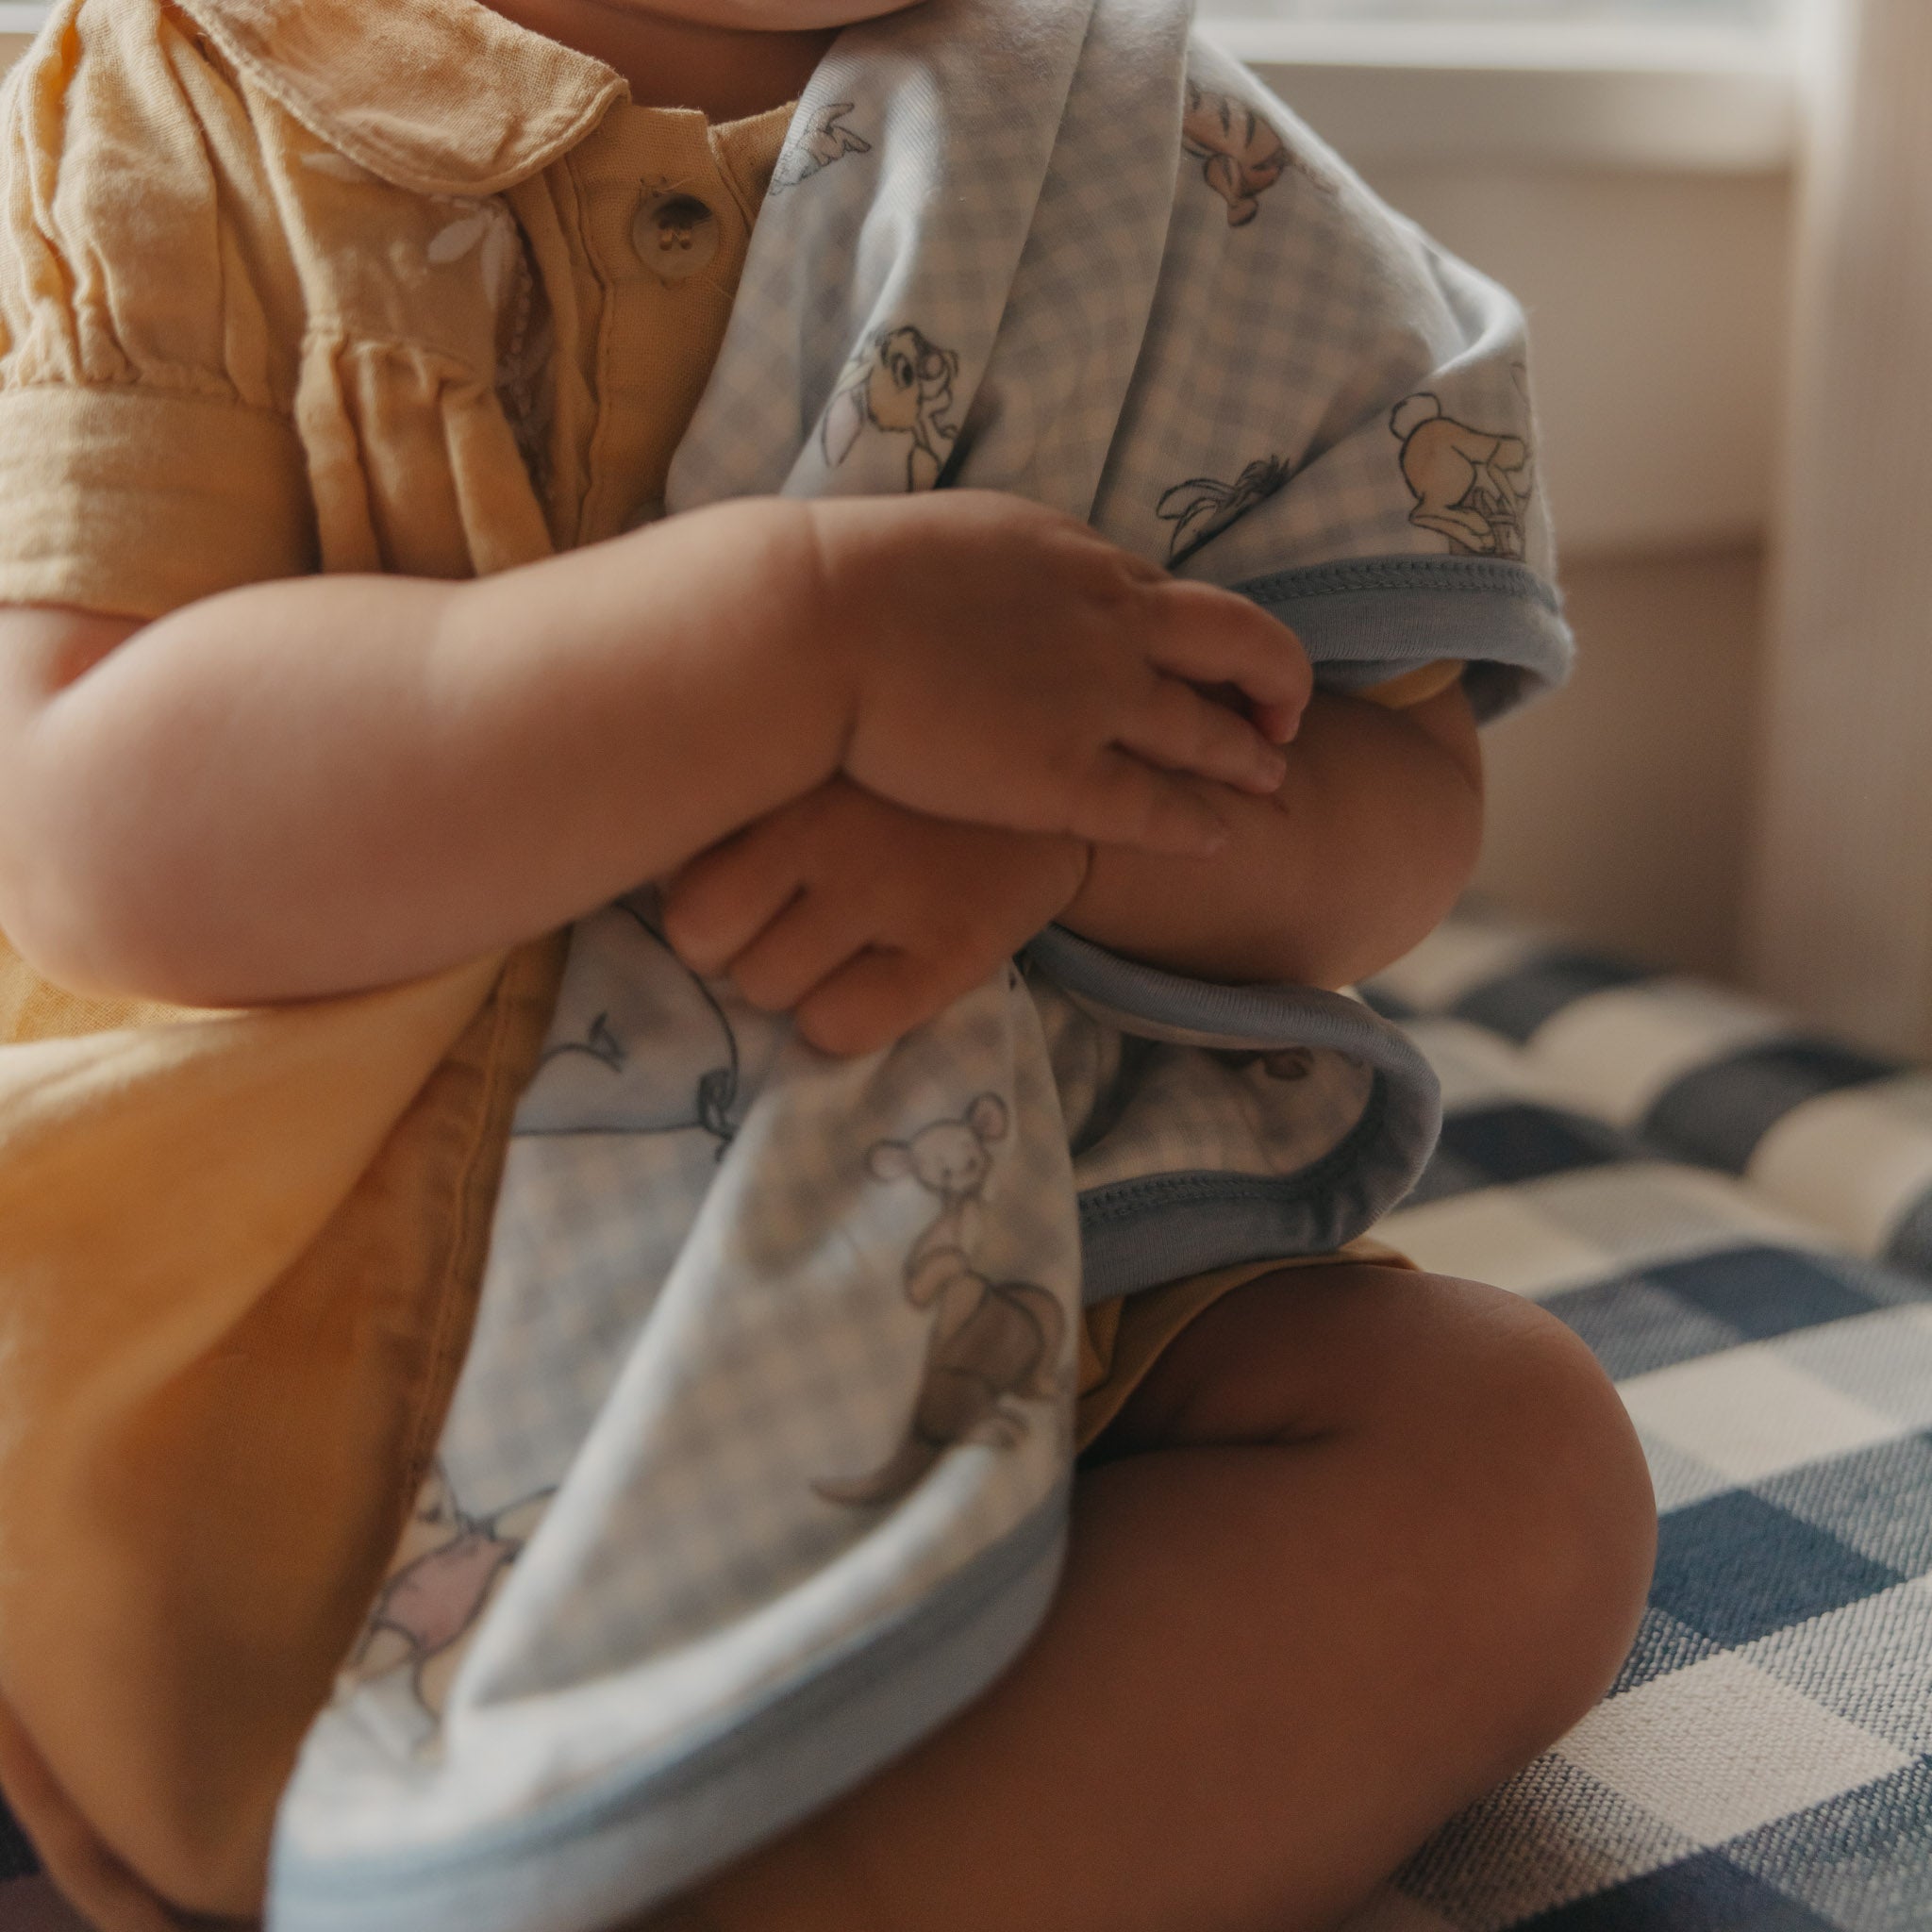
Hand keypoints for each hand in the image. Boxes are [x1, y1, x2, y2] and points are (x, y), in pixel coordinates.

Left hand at [661, 778, 1089, 1055]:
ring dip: (793, 980)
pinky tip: (882, 975)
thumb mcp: (821, 745)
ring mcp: (890, 884)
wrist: (1060, 778)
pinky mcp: (953, 942)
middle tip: (788, 917)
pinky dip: (844, 1020)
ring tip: (847, 936)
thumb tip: (644, 852)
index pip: (669, 865)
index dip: (702, 886)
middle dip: (733, 942)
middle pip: (699, 938)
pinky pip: (837, 1028)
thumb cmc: (906, 777)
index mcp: (787, 760)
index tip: (747, 875)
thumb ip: (742, 782)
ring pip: (764, 989)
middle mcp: (827, 821)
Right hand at [804, 492, 1311, 859]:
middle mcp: (1111, 623)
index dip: (1207, 635)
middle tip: (1284, 714)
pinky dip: (1196, 822)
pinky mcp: (1064, 778)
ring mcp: (1096, 701)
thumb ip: (1004, 571)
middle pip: (1236, 643)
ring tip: (1272, 780)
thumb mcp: (955, 539)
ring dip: (1248, 756)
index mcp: (1080, 561)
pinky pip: (1157, 808)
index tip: (1221, 659)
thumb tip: (1001, 586)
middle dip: (1274, 678)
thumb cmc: (850, 580)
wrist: (813, 625)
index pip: (1172, 598)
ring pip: (1209, 731)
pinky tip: (1215, 838)